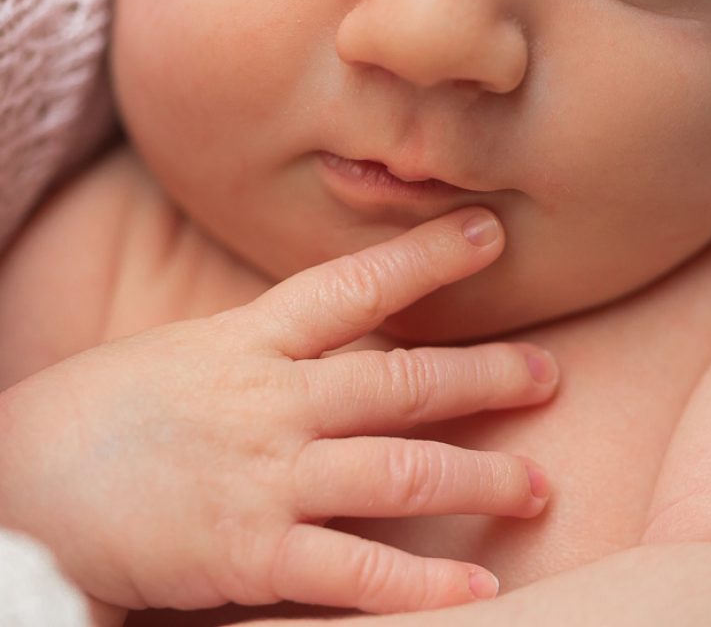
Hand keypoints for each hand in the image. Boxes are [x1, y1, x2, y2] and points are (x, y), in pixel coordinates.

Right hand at [0, 208, 557, 615]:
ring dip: (480, 478)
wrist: (21, 482)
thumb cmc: (108, 408)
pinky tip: (478, 587)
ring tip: (537, 484)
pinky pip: (354, 570)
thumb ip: (269, 349)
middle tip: (548, 374)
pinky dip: (422, 582)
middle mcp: (271, 400)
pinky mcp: (248, 552)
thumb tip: (339, 341)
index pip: (356, 284)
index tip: (490, 233)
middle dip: (486, 377)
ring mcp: (265, 475)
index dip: (428, 257)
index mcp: (251, 339)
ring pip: (399, 470)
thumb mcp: (191, 351)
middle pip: (403, 380)